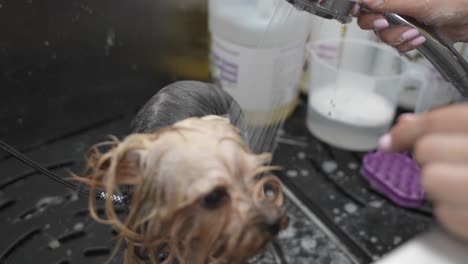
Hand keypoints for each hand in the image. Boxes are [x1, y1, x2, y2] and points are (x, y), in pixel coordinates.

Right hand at [356, 0, 467, 51]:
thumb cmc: (454, 2)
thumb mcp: (418, 3)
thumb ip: (389, 3)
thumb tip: (365, 0)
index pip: (367, 1)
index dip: (359, 6)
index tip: (358, 10)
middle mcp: (395, 4)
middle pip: (369, 18)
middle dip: (378, 25)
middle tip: (385, 24)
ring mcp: (401, 19)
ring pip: (383, 34)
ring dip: (396, 37)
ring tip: (413, 33)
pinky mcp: (408, 32)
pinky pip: (396, 44)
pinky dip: (406, 45)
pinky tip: (419, 39)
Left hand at [379, 104, 467, 239]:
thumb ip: (452, 126)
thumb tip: (406, 124)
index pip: (438, 120)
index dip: (407, 130)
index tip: (392, 141)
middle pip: (427, 151)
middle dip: (430, 159)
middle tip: (450, 164)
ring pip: (431, 180)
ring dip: (439, 185)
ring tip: (462, 184)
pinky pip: (446, 215)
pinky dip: (452, 213)